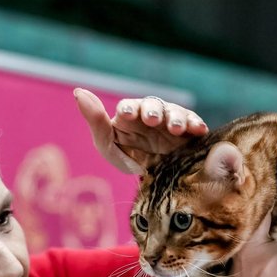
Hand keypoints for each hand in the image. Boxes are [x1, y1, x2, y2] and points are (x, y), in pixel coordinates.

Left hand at [73, 88, 207, 173]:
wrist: (157, 184)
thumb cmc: (130, 160)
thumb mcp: (109, 146)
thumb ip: (96, 122)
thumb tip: (78, 91)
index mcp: (132, 116)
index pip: (130, 107)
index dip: (129, 109)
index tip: (128, 115)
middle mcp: (153, 115)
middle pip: (154, 105)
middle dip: (153, 111)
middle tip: (153, 120)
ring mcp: (173, 122)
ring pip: (176, 112)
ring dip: (177, 118)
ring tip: (177, 129)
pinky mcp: (191, 133)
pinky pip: (195, 124)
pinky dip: (196, 124)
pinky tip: (198, 129)